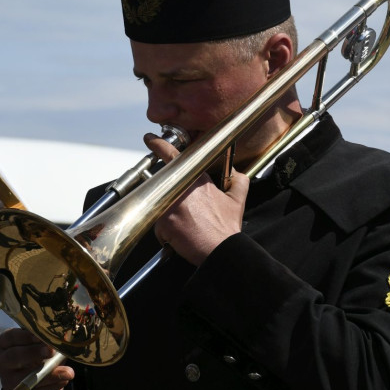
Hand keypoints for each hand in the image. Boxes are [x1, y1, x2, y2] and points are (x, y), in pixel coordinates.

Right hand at [0, 328, 74, 389]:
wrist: (39, 380)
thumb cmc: (40, 354)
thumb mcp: (41, 343)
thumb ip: (47, 340)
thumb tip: (61, 337)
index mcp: (5, 343)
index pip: (10, 337)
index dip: (25, 336)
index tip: (40, 336)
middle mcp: (2, 362)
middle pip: (13, 356)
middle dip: (33, 353)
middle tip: (51, 351)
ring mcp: (8, 381)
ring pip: (25, 378)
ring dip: (49, 375)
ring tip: (69, 372)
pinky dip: (52, 387)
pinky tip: (64, 381)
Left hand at [144, 133, 248, 266]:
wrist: (219, 250)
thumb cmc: (226, 228)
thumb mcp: (238, 200)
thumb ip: (238, 180)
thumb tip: (235, 171)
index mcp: (196, 179)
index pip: (173, 155)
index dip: (159, 145)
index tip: (150, 139)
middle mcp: (180, 189)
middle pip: (163, 183)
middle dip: (169, 194)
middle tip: (182, 207)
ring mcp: (168, 206)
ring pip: (160, 205)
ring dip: (170, 215)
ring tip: (186, 226)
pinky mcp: (162, 223)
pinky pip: (158, 225)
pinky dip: (167, 231)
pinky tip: (180, 236)